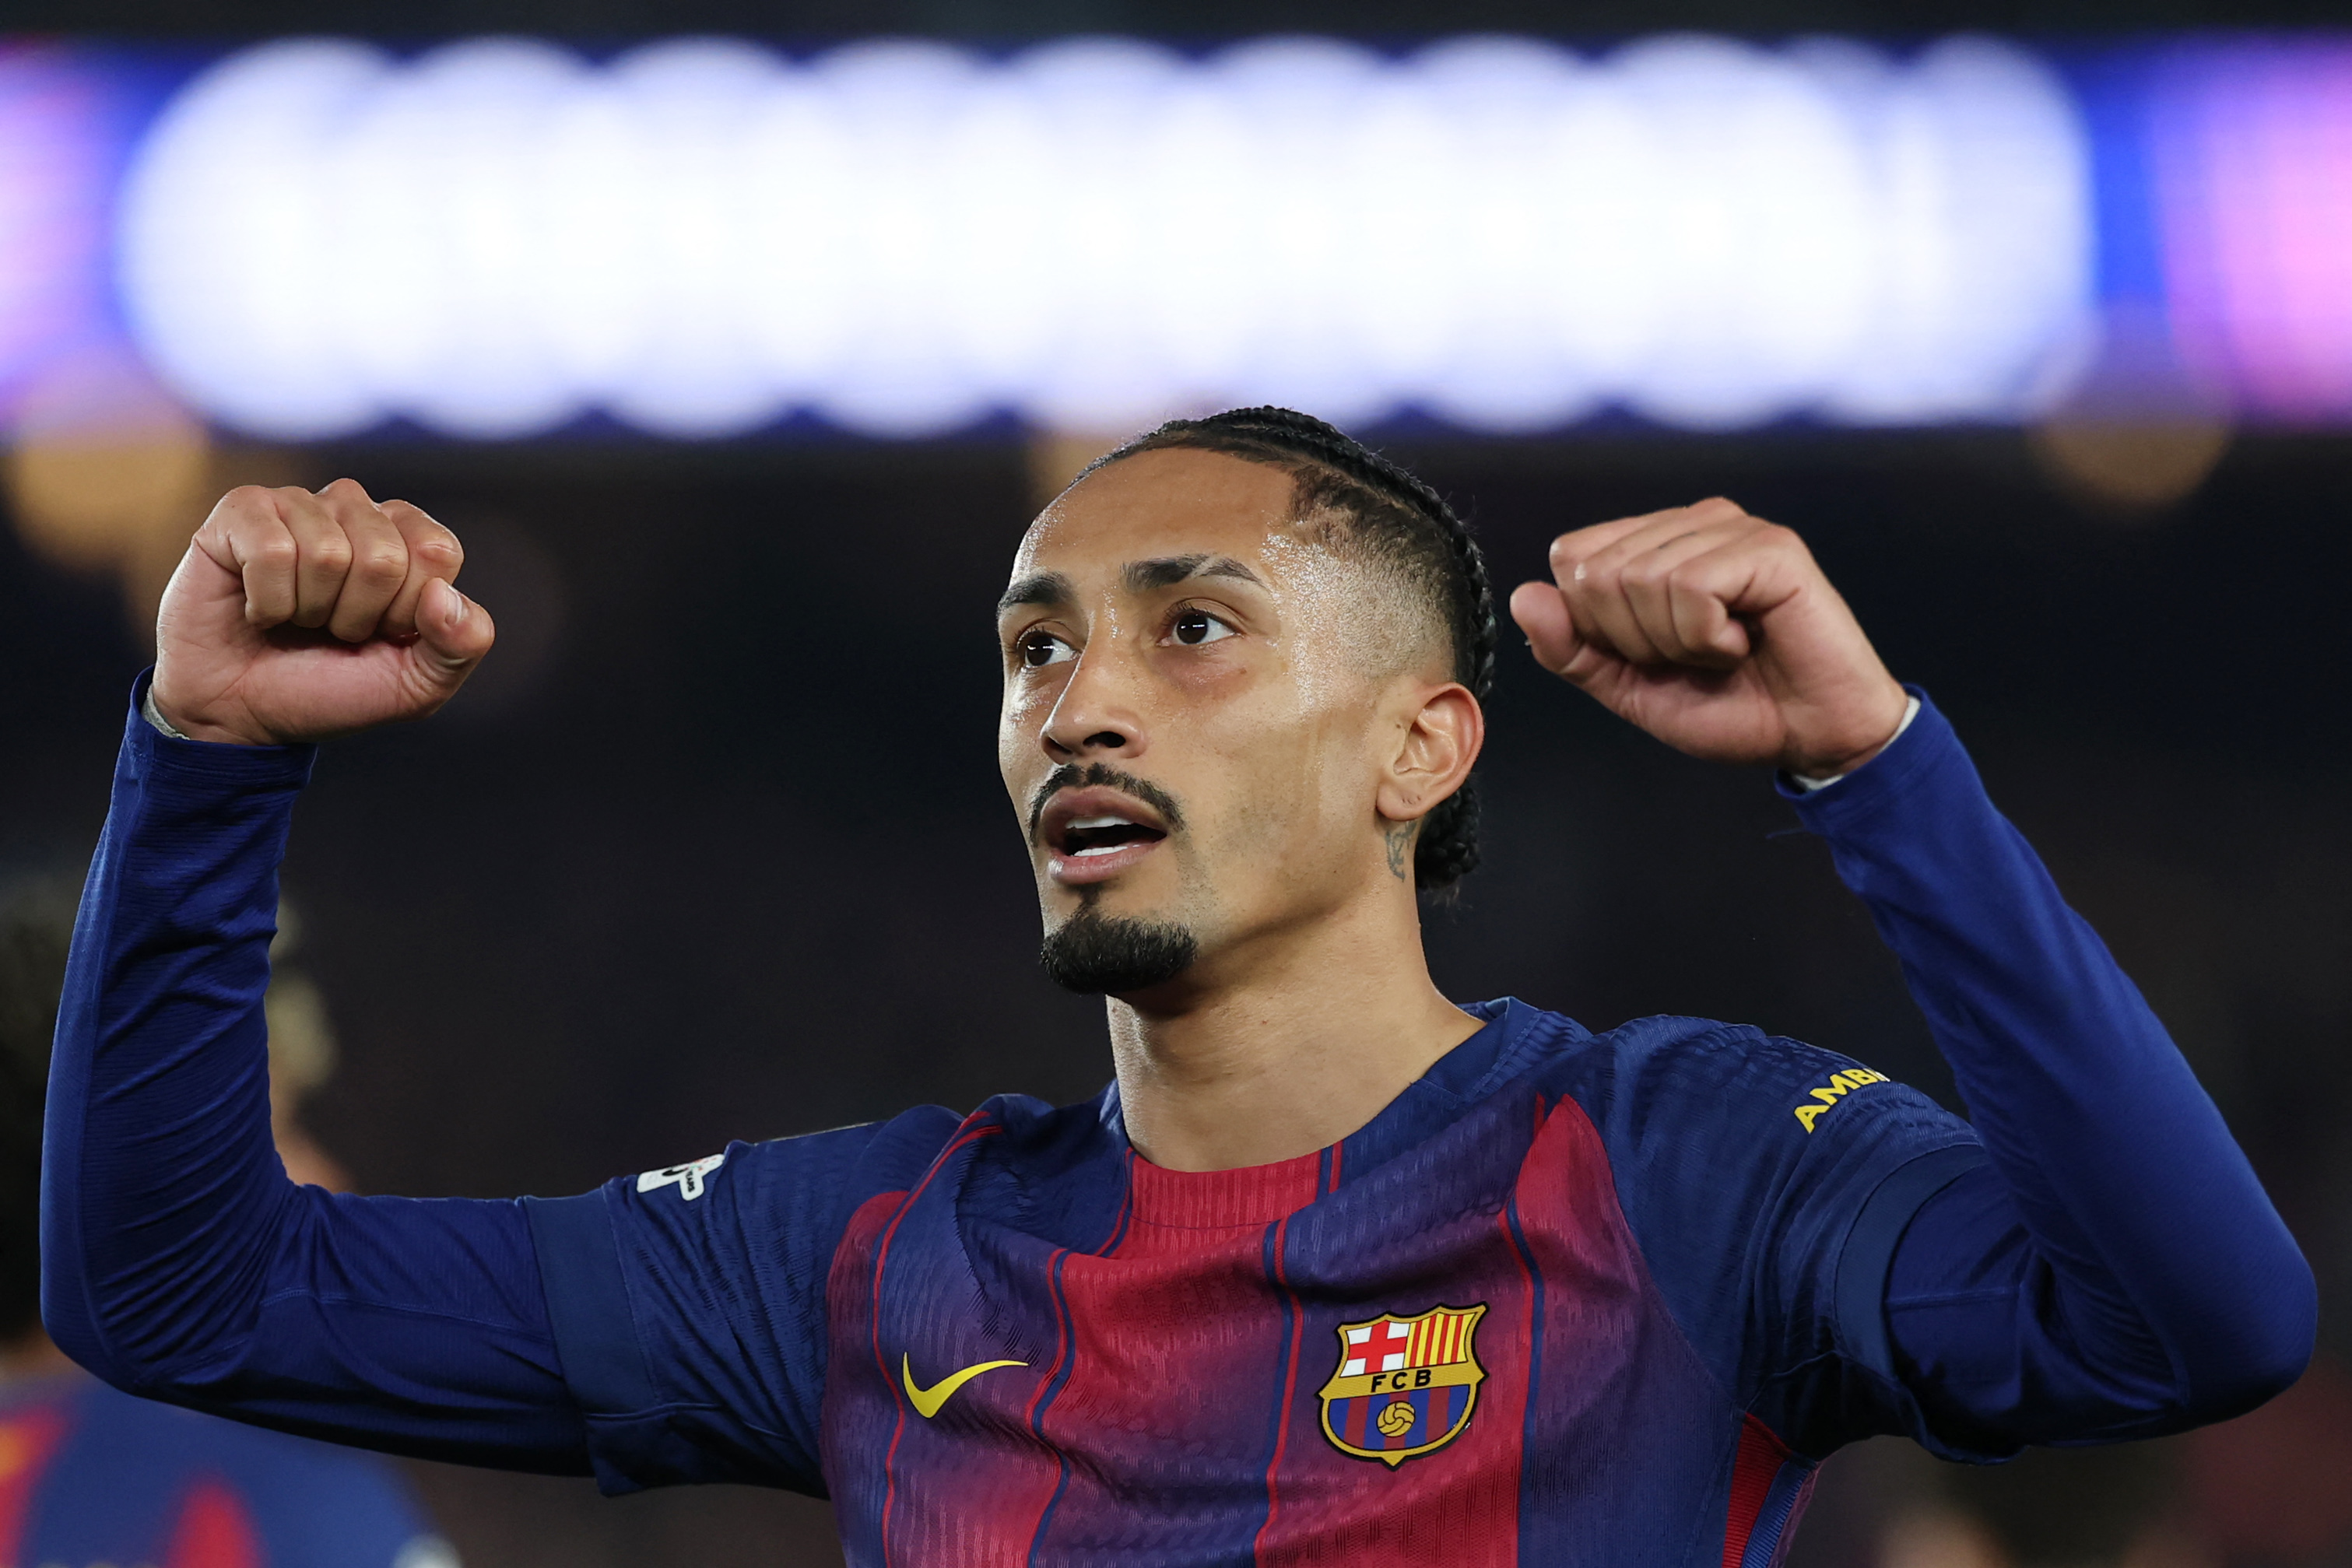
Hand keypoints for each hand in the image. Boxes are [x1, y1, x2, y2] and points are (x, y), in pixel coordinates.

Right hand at [152, 479, 494, 745]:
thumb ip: (462, 644)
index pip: (438, 552)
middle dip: (356, 616)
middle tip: (329, 630)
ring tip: (293, 619)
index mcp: (407, 539)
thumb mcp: (417, 685)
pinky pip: (272, 551)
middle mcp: (356, 509)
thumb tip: (443, 594)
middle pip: (383, 556)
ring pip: (327, 554)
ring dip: (309, 610)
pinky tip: (257, 608)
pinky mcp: (242, 509)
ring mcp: (298, 504)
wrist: (244, 714)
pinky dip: (267, 602)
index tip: (380, 633)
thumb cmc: (331, 690)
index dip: (407, 611)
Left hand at [1508, 499, 1908, 776]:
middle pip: (1596, 571)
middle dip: (1634, 639)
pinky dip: (1706, 636)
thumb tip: (1524, 596)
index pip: (1571, 558)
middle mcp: (1691, 523)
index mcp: (1654, 544)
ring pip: (1640, 579)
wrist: (1811, 737)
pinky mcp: (1770, 547)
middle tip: (1693, 656)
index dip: (1596, 626)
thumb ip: (1572, 648)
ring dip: (1674, 642)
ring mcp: (1731, 527)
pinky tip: (1744, 641)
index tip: (1652, 653)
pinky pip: (1690, 587)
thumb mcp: (1628, 687)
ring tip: (1722, 650)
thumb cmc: (1729, 707)